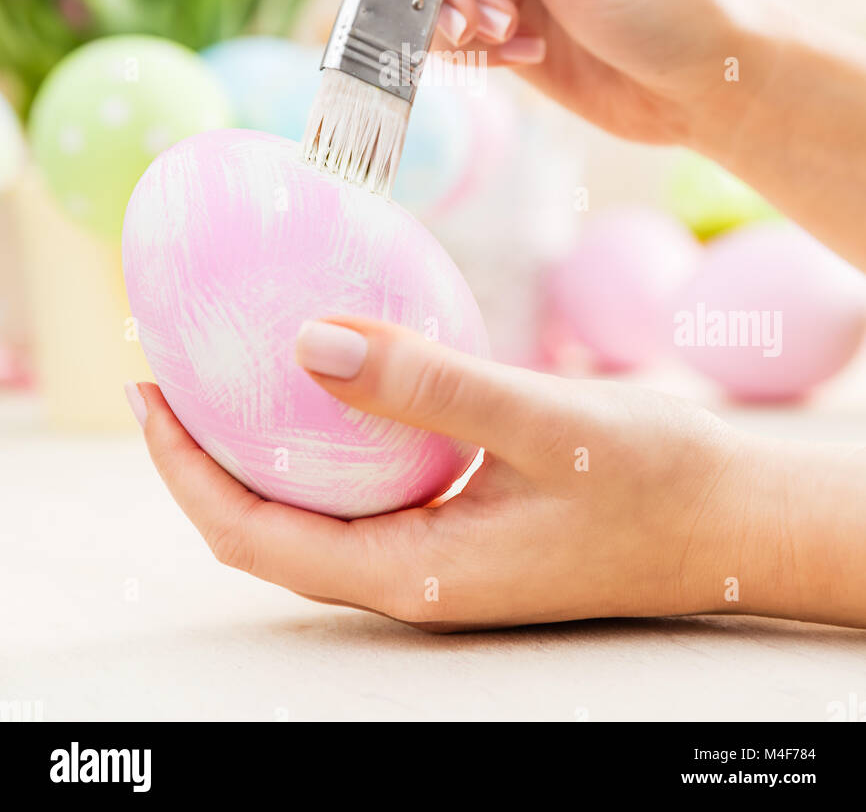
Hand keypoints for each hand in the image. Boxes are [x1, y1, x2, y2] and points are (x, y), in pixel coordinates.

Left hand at [130, 318, 799, 631]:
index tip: (147, 391)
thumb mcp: (543, 422)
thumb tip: (309, 343)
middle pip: (267, 526)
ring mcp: (437, 555)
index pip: (252, 537)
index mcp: (414, 574)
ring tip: (227, 368)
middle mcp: (412, 576)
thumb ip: (428, 385)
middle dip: (203, 455)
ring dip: (262, 444)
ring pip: (315, 508)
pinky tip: (335, 377)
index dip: (183, 471)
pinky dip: (330, 436)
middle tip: (170, 367)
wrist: (739, 522)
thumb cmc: (657, 483)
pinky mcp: (464, 526)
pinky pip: (368, 487)